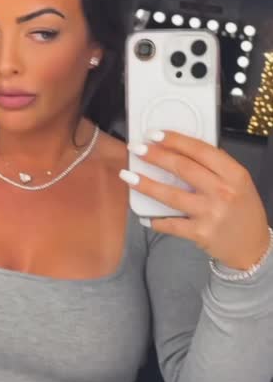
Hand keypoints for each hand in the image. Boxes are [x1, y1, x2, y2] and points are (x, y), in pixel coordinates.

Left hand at [120, 130, 270, 269]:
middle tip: (136, 149)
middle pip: (182, 168)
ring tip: (127, 175)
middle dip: (155, 156)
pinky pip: (171, 223)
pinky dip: (155, 219)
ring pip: (171, 195)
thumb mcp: (238, 182)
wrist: (253, 248)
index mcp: (234, 174)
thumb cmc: (243, 210)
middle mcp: (223, 191)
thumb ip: (214, 167)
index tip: (155, 134)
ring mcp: (211, 213)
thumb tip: (179, 149)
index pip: (200, 150)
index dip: (175, 140)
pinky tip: (145, 215)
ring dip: (145, 184)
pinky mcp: (200, 233)